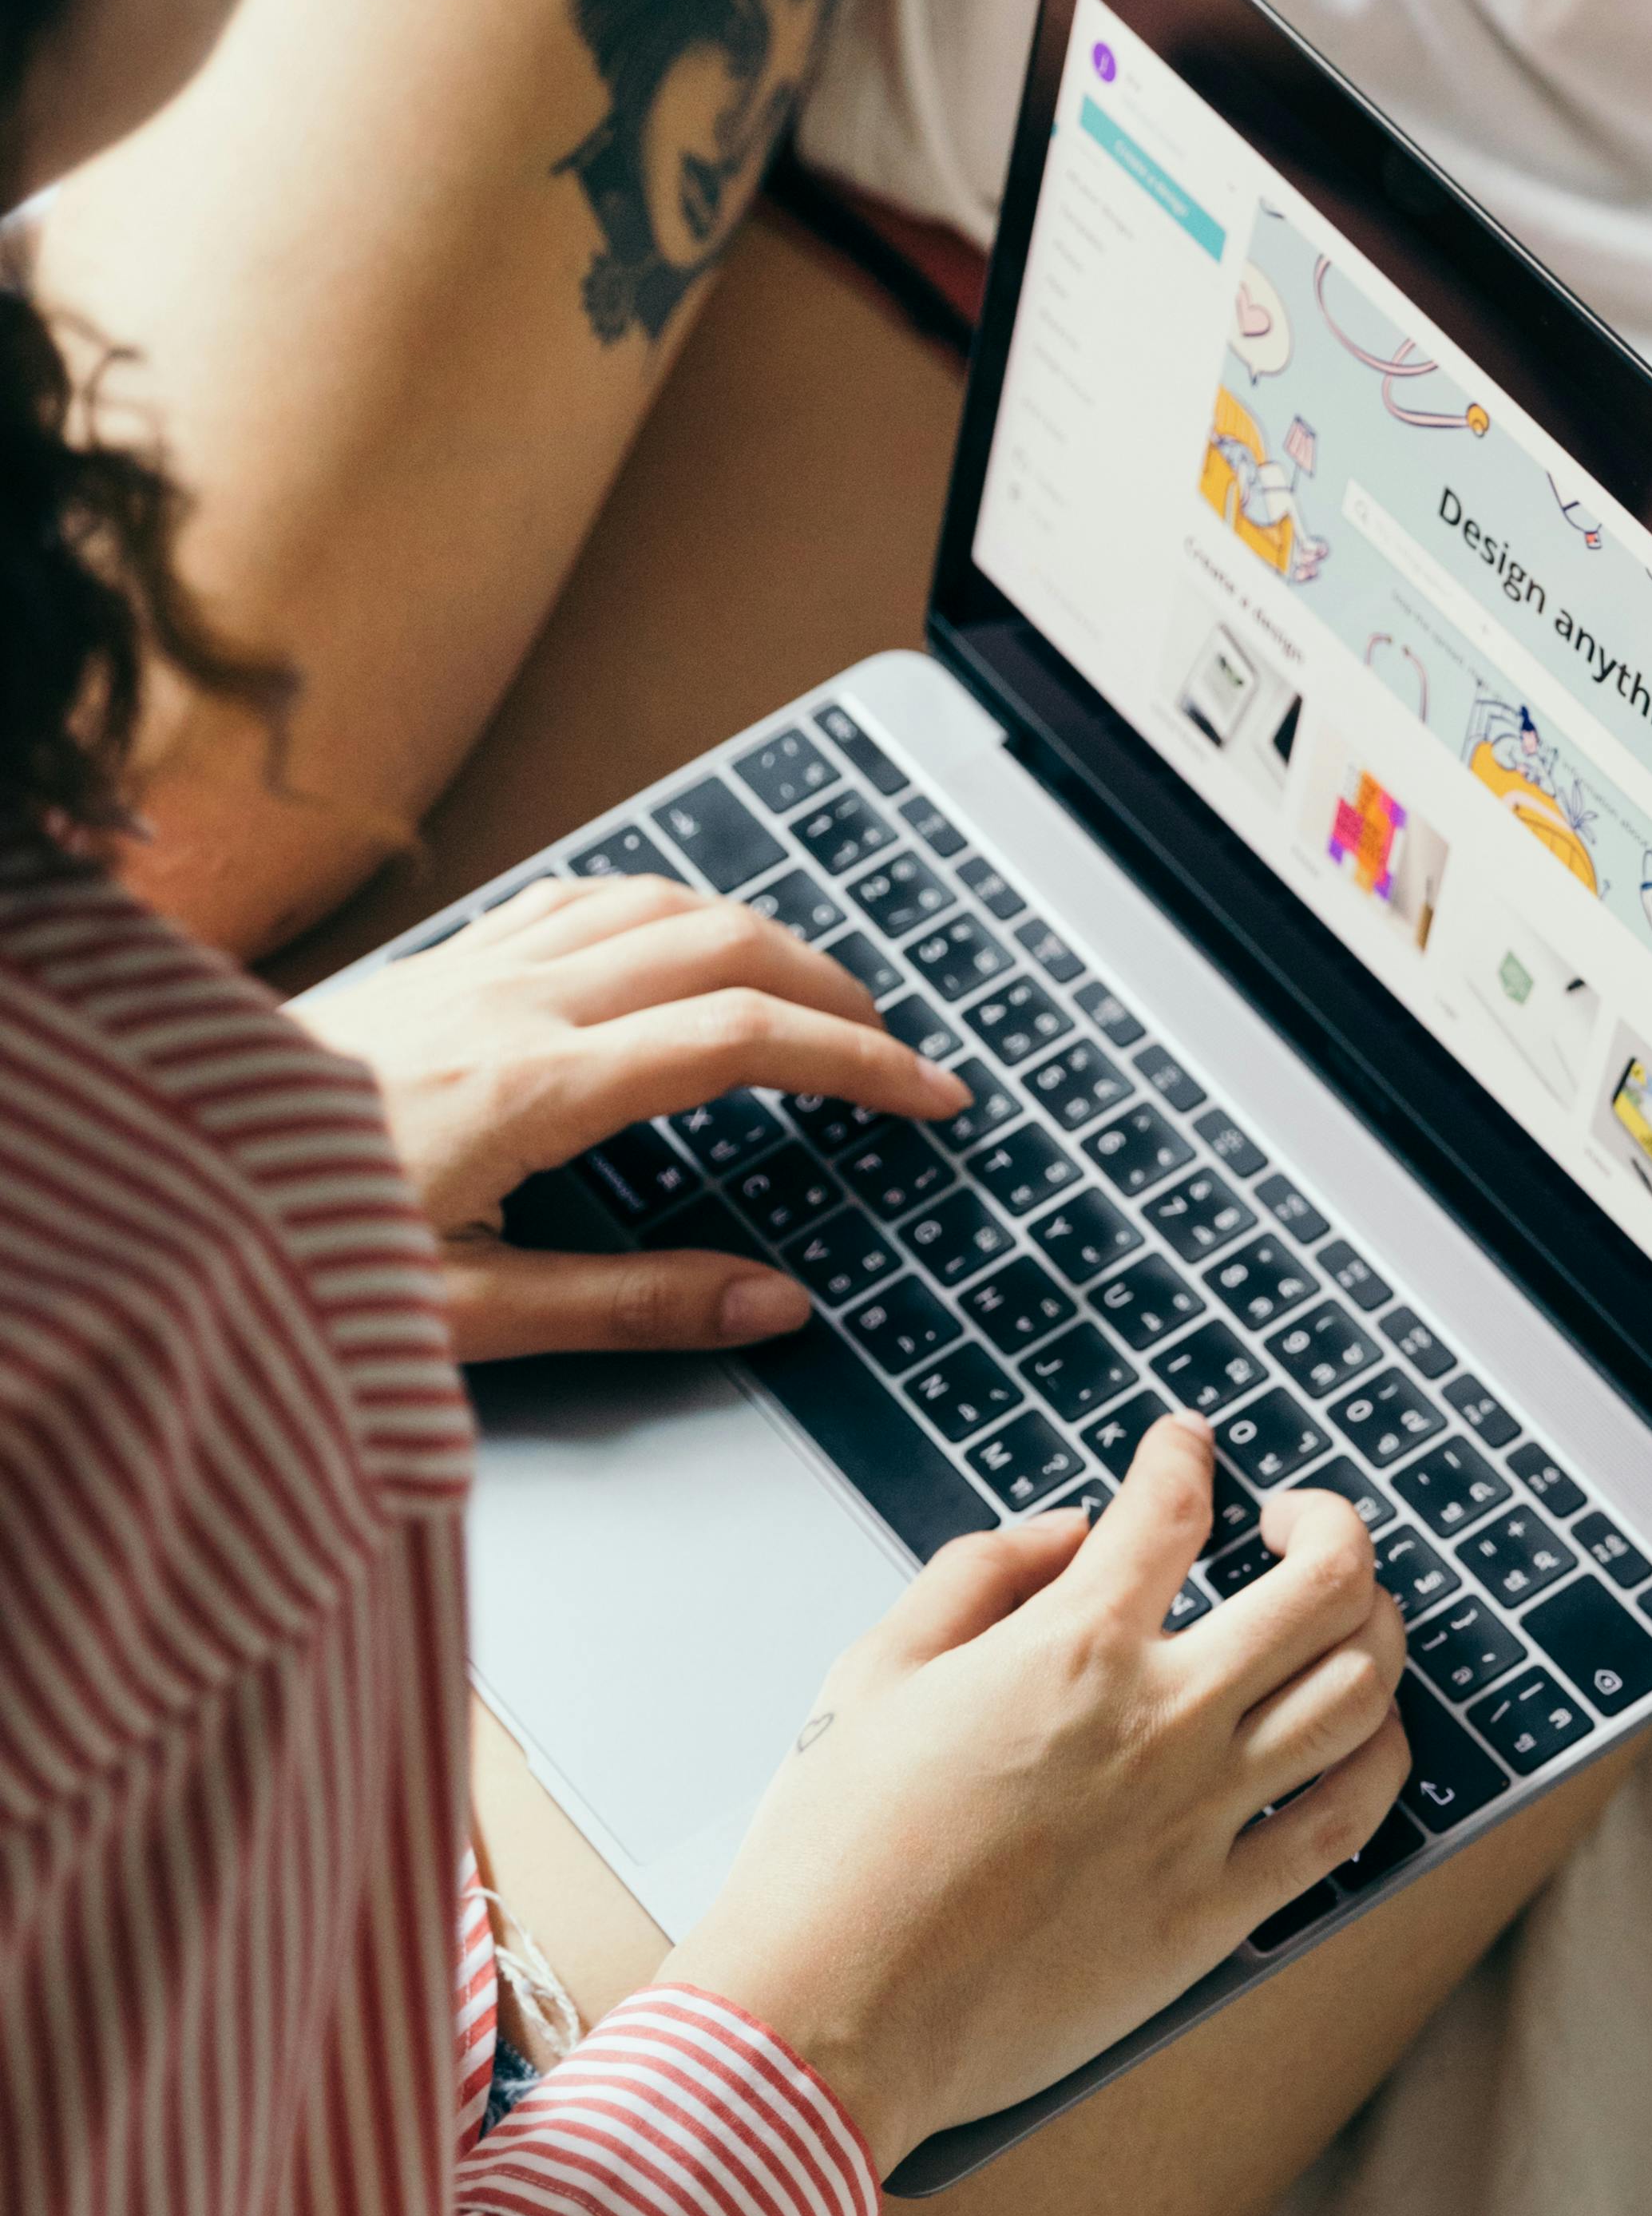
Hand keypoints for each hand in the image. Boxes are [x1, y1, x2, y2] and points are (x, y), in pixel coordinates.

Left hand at [312, 870, 962, 1361]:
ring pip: (657, 902)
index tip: (929, 1096)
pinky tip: (676, 941)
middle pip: (721, 944)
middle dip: (834, 991)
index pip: (740, 1039)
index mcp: (531, 1088)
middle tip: (893, 1053)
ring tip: (814, 996)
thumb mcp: (466, 1317)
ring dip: (758, 936)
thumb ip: (630, 1307)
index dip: (858, 1061)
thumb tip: (772, 1306)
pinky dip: (663, 909)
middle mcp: (510, 1003)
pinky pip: (578, 898)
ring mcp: (469, 968)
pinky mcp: (434, 964)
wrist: (159, 1180)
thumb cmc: (289, 1250)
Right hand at [669, 1425, 1411, 2168]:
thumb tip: (1067, 1531)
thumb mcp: (874, 1671)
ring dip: (1374, 1630)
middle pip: (1325, 1584)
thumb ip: (977, 1575)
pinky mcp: (1218, 1916)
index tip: (1182, 1446)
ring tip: (1347, 1615)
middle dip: (1330, 1524)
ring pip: (1361, 1693)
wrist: (833, 2016)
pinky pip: (1347, 1824)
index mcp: (1071, 1650)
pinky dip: (1378, 1761)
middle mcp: (1161, 1722)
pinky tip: (1364, 1735)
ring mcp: (1203, 1820)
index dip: (1182, 1452)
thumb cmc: (833, 1852)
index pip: (1170, 1506)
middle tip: (1295, 1521)